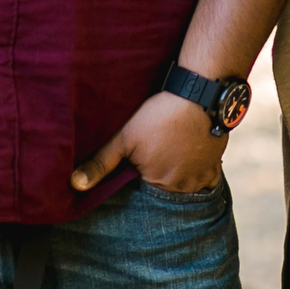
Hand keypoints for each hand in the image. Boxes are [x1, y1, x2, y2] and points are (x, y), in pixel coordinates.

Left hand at [71, 91, 225, 193]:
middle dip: (159, 177)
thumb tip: (74, 185)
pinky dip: (198, 172)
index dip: (139, 177)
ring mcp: (202, 178)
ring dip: (178, 174)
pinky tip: (190, 158)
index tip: (140, 160)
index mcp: (159, 186)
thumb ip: (100, 163)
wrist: (199, 95)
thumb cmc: (160, 117)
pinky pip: (206, 179)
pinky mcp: (215, 166)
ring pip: (185, 185)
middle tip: (157, 153)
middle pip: (165, 189)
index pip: (143, 193)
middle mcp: (183, 188)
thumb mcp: (125, 138)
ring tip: (171, 153)